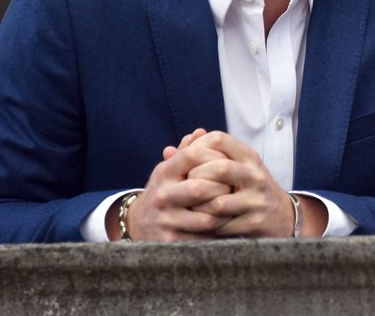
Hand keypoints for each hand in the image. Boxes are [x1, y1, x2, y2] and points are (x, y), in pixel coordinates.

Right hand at [107, 128, 232, 240]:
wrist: (138, 224)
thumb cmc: (165, 190)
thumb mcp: (170, 169)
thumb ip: (186, 151)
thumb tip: (201, 132)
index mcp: (164, 172)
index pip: (193, 155)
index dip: (215, 156)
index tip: (229, 162)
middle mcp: (163, 196)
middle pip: (200, 188)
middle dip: (223, 187)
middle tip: (235, 188)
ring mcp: (166, 220)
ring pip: (207, 217)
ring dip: (225, 212)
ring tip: (234, 206)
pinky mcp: (172, 241)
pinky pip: (205, 237)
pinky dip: (220, 232)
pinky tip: (228, 225)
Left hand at [183, 131, 298, 237]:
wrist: (283, 216)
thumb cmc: (250, 188)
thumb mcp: (237, 168)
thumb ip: (205, 158)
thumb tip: (166, 151)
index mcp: (250, 157)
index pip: (219, 139)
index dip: (197, 147)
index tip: (185, 160)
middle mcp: (256, 175)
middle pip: (218, 168)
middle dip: (195, 178)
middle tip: (184, 187)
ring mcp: (257, 200)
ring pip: (217, 202)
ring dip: (198, 207)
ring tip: (189, 208)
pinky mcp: (254, 223)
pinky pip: (222, 225)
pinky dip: (206, 225)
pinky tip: (200, 223)